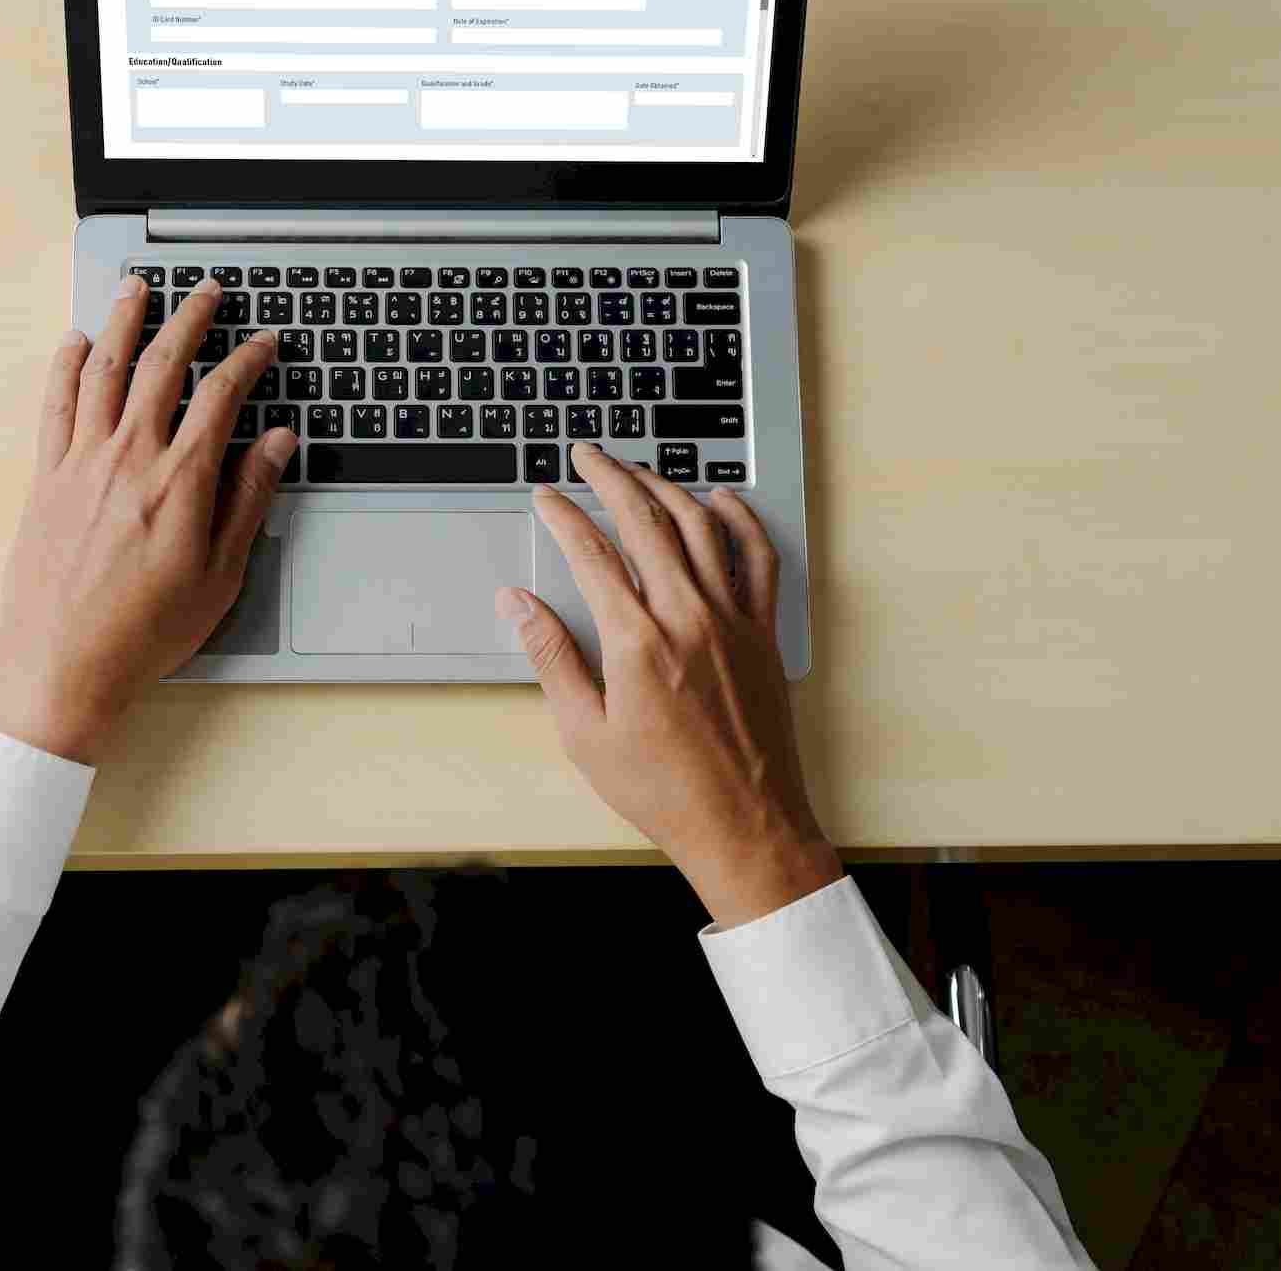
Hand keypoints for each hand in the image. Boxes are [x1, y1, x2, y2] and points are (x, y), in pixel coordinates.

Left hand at [0, 276, 295, 763]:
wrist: (61, 665)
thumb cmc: (144, 632)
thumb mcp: (221, 575)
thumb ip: (249, 500)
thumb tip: (277, 443)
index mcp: (179, 482)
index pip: (221, 396)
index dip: (248, 360)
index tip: (264, 342)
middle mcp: (128, 458)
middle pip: (161, 364)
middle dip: (190, 318)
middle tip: (208, 291)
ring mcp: (81, 462)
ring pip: (103, 368)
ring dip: (123, 320)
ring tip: (138, 288)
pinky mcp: (47, 477)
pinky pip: (55, 403)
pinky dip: (65, 365)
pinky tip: (75, 343)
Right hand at [497, 444, 839, 928]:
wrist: (744, 824)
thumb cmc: (664, 790)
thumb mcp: (585, 733)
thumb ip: (552, 659)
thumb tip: (519, 605)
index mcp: (636, 642)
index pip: (590, 553)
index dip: (563, 516)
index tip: (546, 496)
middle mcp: (687, 618)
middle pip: (645, 521)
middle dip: (611, 478)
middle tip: (588, 456)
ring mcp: (732, 621)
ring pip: (700, 527)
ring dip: (666, 488)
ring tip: (639, 470)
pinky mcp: (762, 634)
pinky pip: (757, 559)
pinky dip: (740, 521)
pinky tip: (721, 501)